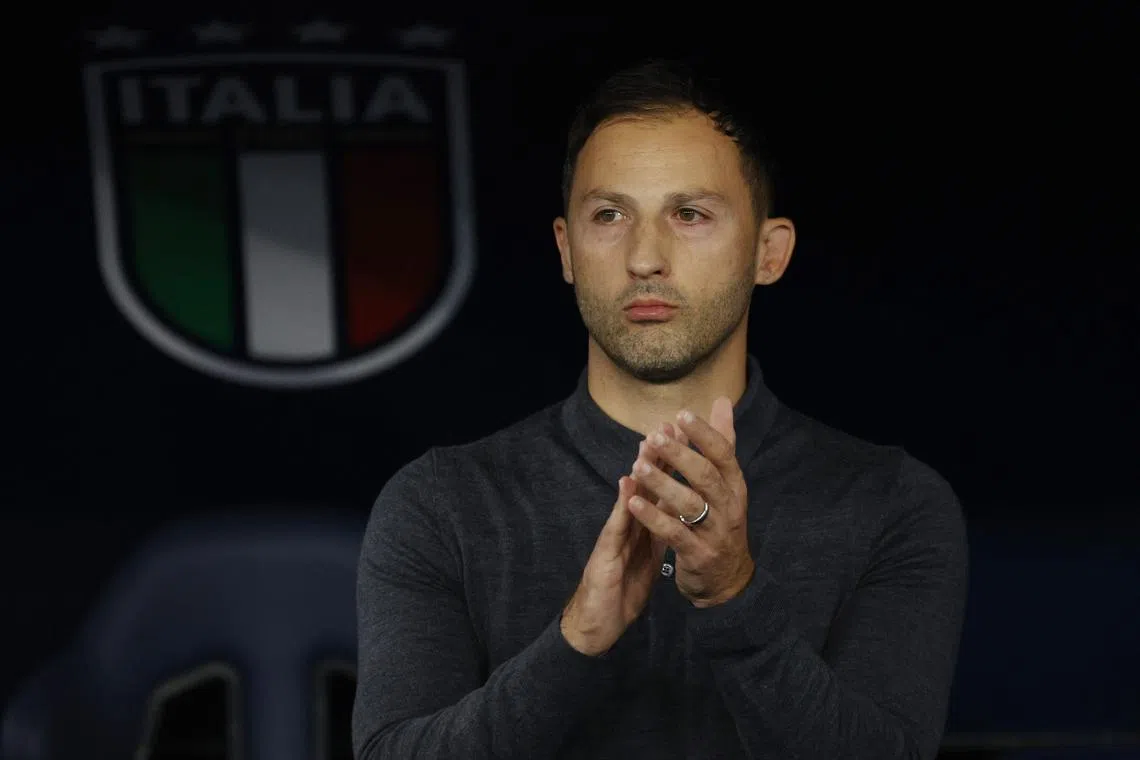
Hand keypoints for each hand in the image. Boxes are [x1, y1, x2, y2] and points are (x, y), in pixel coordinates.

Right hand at [560, 425, 685, 655]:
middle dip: (660, 456)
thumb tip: (679, 507)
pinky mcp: (606, 554)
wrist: (600, 621)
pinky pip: (618, 528)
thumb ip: (661, 527)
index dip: (675, 463)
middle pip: (647, 486)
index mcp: (644, 524)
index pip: (662, 488)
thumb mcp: (650, 554)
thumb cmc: (623, 586)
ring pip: (631, 499)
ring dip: (640, 471)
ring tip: (648, 443)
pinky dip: (624, 506)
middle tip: (669, 424)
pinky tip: (628, 486)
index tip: (688, 435)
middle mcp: (629, 524)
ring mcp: (616, 536)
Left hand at [628, 397, 754, 607]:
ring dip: (662, 483)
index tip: (680, 415)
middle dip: (679, 455)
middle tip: (654, 437)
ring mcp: (714, 532)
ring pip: (688, 504)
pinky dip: (653, 517)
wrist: (727, 578)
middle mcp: (729, 507)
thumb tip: (721, 401)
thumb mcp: (725, 484)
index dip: (703, 434)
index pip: (723, 454)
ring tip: (639, 465)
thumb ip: (722, 442)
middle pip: (705, 476)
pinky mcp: (698, 554)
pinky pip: (673, 533)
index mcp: (735, 486)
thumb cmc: (720, 520)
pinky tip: (633, 503)